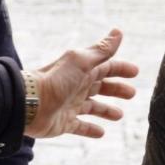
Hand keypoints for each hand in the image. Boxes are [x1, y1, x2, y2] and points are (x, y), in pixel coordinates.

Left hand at [24, 29, 138, 138]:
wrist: (29, 103)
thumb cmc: (55, 80)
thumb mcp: (81, 61)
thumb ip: (101, 50)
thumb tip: (118, 32)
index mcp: (82, 71)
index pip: (106, 67)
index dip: (120, 69)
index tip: (135, 72)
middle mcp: (77, 87)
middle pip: (101, 87)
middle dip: (116, 89)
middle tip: (132, 94)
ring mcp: (71, 105)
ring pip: (93, 107)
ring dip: (106, 110)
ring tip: (119, 115)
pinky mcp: (65, 123)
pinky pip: (81, 127)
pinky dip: (91, 130)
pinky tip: (101, 133)